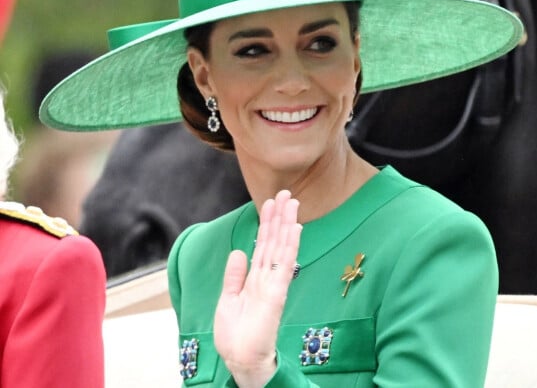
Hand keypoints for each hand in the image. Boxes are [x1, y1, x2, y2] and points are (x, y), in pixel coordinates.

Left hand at [214, 190, 301, 387]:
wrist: (239, 359)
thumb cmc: (235, 334)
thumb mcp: (228, 299)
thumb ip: (234, 275)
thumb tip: (238, 251)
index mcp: (254, 277)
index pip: (262, 244)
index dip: (266, 223)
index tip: (270, 203)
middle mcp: (266, 276)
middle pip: (274, 240)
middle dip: (279, 217)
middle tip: (286, 193)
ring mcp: (273, 283)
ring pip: (281, 247)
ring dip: (286, 224)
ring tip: (292, 202)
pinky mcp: (276, 293)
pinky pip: (284, 265)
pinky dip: (289, 246)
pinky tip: (294, 229)